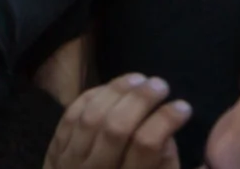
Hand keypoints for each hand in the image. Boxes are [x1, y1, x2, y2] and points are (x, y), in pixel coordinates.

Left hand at [44, 73, 189, 168]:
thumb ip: (164, 164)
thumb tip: (166, 132)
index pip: (145, 145)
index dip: (165, 121)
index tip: (183, 106)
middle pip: (115, 127)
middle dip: (140, 100)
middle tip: (162, 84)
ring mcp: (70, 163)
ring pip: (91, 117)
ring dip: (116, 92)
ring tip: (140, 78)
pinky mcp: (55, 151)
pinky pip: (71, 116)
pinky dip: (92, 97)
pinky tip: (112, 87)